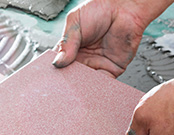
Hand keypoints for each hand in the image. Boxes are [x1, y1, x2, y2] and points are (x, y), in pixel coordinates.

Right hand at [52, 0, 172, 77]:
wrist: (123, 6)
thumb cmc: (100, 9)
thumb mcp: (74, 22)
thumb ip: (66, 43)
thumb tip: (57, 62)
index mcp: (71, 48)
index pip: (59, 64)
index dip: (55, 71)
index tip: (50, 77)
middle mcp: (83, 58)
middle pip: (71, 76)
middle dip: (66, 82)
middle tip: (60, 85)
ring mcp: (97, 64)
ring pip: (85, 82)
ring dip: (79, 87)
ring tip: (73, 87)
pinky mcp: (112, 69)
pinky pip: (103, 83)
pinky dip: (96, 87)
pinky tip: (88, 87)